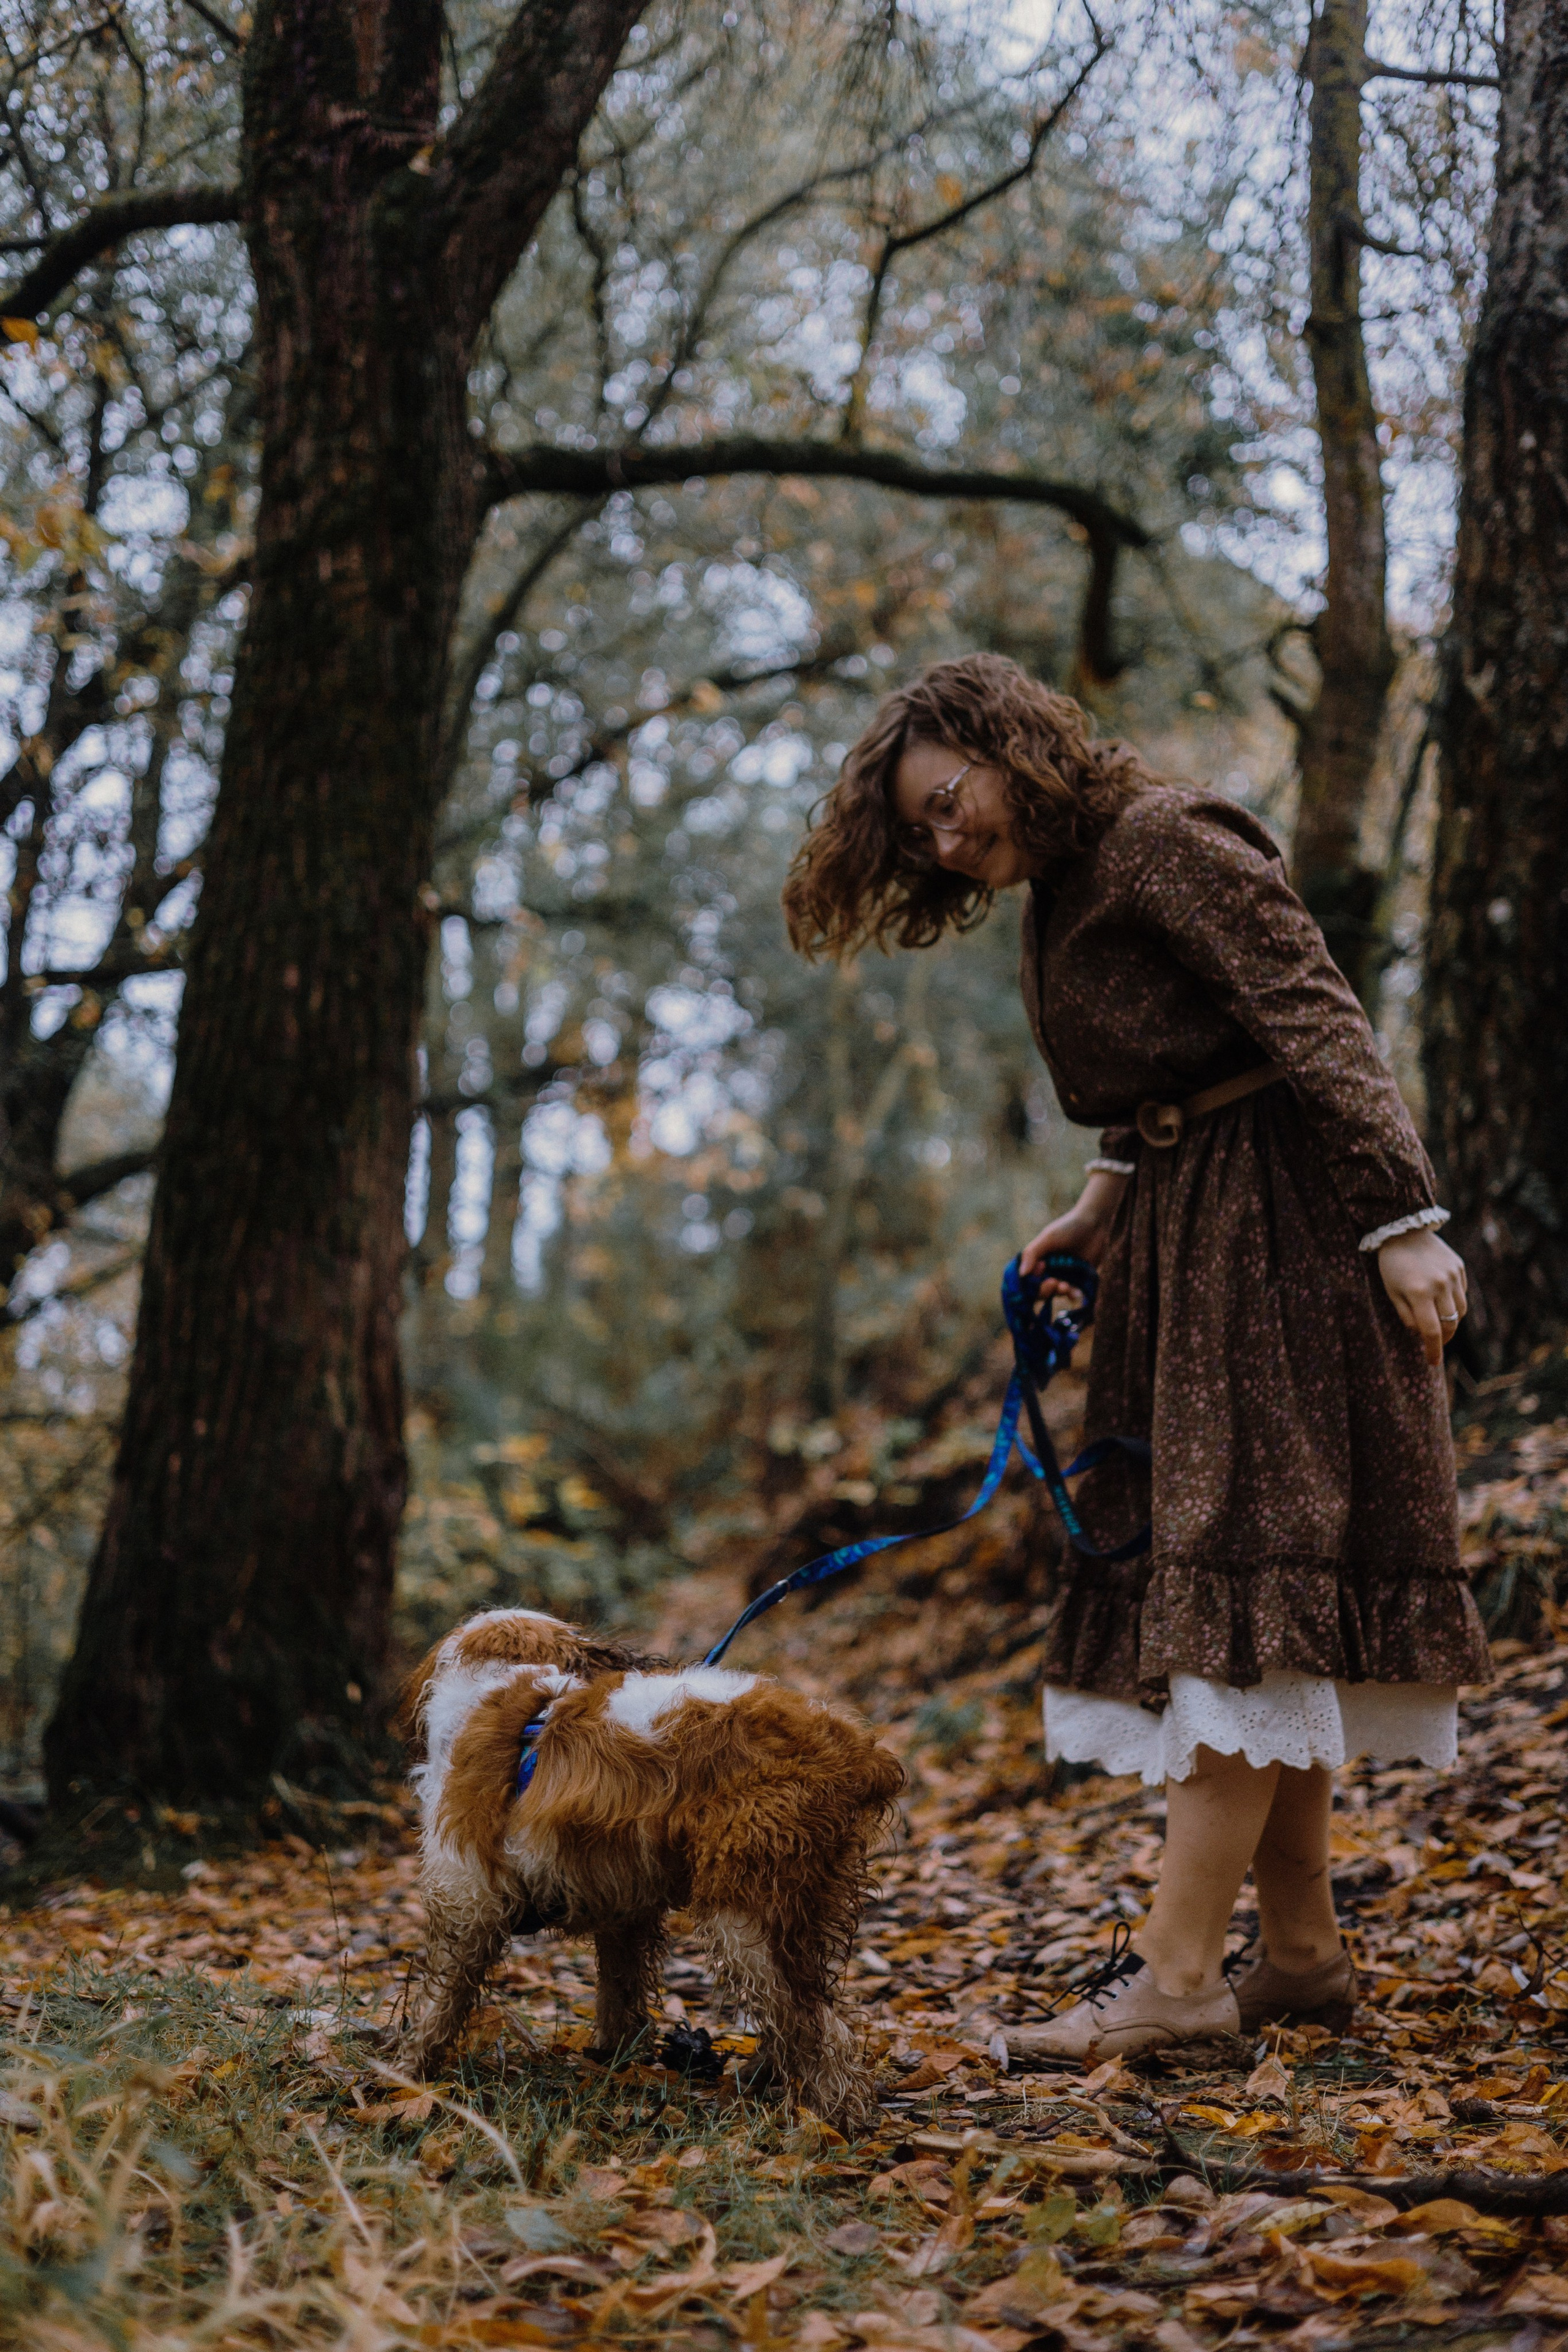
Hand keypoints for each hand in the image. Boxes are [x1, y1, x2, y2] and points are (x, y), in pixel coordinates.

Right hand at [1019, 1169, 1129, 1295]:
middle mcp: (1049, 1270)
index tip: (1042, 1269)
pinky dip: (1074, 1295)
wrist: (1095, 1223)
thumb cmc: (1068, 1227)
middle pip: (1042, 1290)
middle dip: (1046, 1290)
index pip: (1028, 1280)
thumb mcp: (1048, 1237)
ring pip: (1058, 1292)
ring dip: (1060, 1292)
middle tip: (1055, 1283)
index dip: (1032, 1281)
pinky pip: (1074, 1292)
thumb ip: (1032, 1253)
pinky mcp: (1080, 1279)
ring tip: (1066, 1286)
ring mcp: (1065, 1275)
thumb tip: (1021, 1274)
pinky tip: (1077, 1294)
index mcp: (1038, 1261)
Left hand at [1378, 1228, 1466, 1365]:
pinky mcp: (1459, 1267)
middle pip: (1450, 1324)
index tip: (1432, 1362)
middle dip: (1443, 1339)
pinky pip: (1462, 1294)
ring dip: (1451, 1322)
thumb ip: (1407, 1316)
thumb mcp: (1391, 1291)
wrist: (1404, 1230)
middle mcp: (1439, 1285)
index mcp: (1419, 1293)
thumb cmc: (1392, 1264)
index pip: (1432, 1331)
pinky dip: (1454, 1303)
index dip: (1433, 1350)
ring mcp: (1452, 1275)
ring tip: (1439, 1323)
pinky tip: (1442, 1301)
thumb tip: (1421, 1335)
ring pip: (1460, 1311)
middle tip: (1435, 1345)